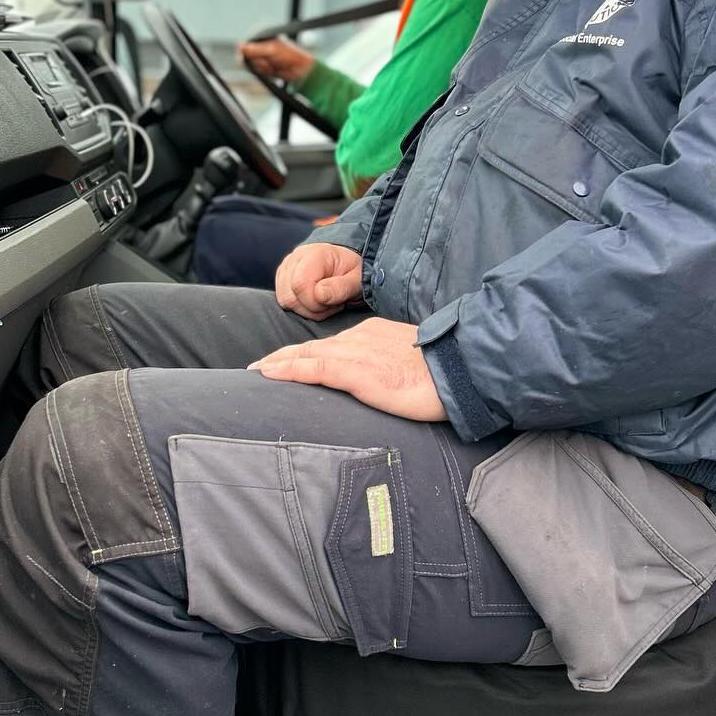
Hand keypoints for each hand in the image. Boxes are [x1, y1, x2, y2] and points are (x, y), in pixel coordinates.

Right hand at [239, 37, 314, 84]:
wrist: (300, 70)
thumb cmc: (290, 56)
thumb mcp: (272, 50)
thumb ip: (255, 49)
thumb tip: (240, 46)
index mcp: (262, 36)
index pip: (245, 43)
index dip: (250, 52)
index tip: (261, 56)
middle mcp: (259, 45)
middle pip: (246, 56)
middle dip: (258, 61)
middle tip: (270, 61)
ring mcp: (260, 56)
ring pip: (250, 65)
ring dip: (262, 68)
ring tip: (274, 65)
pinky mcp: (262, 66)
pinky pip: (255, 71)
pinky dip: (264, 72)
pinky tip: (273, 70)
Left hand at [250, 317, 447, 421]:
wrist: (458, 369)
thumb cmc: (442, 372)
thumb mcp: (409, 363)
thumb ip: (389, 366)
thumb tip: (382, 380)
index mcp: (372, 335)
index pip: (332, 345)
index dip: (306, 353)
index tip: (288, 360)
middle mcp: (359, 338)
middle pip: (313, 347)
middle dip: (284, 356)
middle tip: (260, 366)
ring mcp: (356, 353)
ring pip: (307, 355)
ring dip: (278, 362)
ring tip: (257, 371)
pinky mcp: (355, 372)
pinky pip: (312, 368)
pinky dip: (288, 369)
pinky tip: (269, 373)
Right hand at [275, 243, 362, 319]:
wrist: (348, 264)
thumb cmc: (354, 271)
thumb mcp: (357, 280)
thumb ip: (340, 288)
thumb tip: (318, 295)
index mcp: (314, 254)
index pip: (300, 285)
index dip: (316, 303)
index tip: (336, 302)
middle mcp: (295, 258)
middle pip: (290, 297)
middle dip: (313, 308)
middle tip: (332, 301)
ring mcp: (286, 267)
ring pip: (285, 301)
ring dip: (307, 309)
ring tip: (325, 300)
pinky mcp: (282, 278)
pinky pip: (283, 302)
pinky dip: (300, 307)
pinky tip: (315, 300)